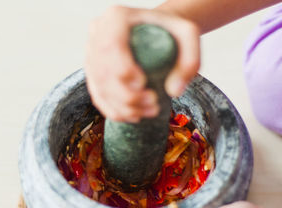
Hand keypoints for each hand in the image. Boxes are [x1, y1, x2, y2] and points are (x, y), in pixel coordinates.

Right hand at [85, 6, 199, 121]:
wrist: (154, 31)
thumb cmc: (169, 31)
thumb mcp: (188, 35)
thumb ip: (190, 60)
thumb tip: (174, 91)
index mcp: (116, 18)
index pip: (110, 46)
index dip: (122, 70)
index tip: (143, 84)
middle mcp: (98, 34)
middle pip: (103, 72)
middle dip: (127, 96)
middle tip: (153, 103)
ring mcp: (92, 54)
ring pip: (100, 88)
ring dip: (124, 108)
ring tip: (150, 111)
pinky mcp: (93, 73)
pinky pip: (98, 96)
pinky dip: (114, 112)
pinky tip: (134, 116)